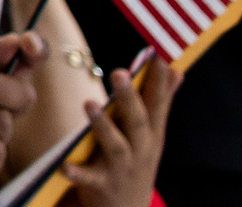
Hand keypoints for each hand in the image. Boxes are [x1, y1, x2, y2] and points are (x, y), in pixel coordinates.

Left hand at [63, 60, 179, 206]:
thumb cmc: (136, 162)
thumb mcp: (152, 135)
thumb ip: (159, 103)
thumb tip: (176, 70)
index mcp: (152, 136)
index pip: (158, 104)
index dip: (159, 80)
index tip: (158, 54)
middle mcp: (141, 152)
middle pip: (138, 123)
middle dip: (130, 98)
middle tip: (118, 72)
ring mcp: (122, 170)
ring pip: (115, 147)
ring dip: (103, 126)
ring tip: (89, 103)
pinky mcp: (102, 187)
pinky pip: (89, 179)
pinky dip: (78, 172)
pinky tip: (65, 165)